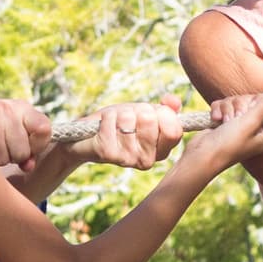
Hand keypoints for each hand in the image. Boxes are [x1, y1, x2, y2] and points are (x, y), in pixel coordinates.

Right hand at [0, 94, 54, 171]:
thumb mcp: (11, 131)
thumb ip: (27, 148)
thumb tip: (28, 166)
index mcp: (20, 107)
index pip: (44, 129)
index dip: (37, 146)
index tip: (27, 147)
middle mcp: (6, 108)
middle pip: (22, 152)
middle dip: (11, 156)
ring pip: (4, 157)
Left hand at [79, 95, 197, 169]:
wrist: (88, 139)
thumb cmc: (121, 125)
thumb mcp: (147, 113)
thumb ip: (166, 108)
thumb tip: (173, 101)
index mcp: (162, 151)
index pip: (174, 131)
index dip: (163, 115)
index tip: (151, 114)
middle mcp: (148, 160)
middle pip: (150, 119)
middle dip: (137, 110)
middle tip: (128, 119)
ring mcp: (128, 159)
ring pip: (128, 118)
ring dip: (119, 114)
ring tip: (115, 124)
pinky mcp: (108, 154)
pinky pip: (111, 121)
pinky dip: (107, 117)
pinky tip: (103, 127)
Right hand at [174, 90, 262, 171]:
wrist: (202, 155)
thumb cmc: (228, 144)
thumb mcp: (250, 123)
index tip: (254, 110)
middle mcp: (255, 128)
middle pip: (254, 101)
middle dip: (241, 105)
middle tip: (237, 117)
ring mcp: (239, 125)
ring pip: (237, 101)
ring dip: (227, 108)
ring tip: (224, 122)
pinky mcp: (225, 121)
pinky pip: (224, 104)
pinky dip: (218, 110)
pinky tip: (216, 120)